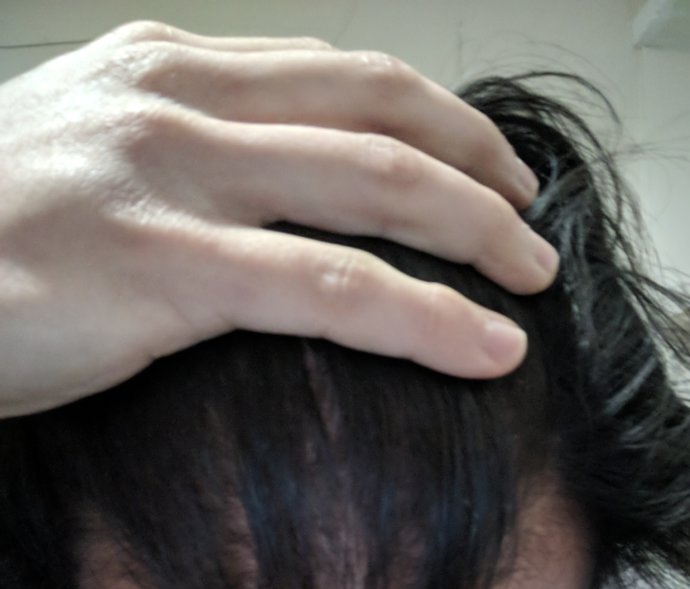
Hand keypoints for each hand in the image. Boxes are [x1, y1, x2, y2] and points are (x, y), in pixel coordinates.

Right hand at [0, 21, 558, 417]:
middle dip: (477, 166)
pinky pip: (331, 289)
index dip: (433, 119)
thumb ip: (181, 152)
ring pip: (373, 189)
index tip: (482, 165)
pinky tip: (488, 347)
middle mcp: (176, 101)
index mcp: (163, 68)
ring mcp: (171, 181)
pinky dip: (426, 318)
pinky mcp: (163, 272)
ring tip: (531, 281)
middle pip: (378, 114)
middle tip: (528, 222)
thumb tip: (263, 186)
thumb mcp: (85, 154)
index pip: (338, 75)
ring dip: (476, 233)